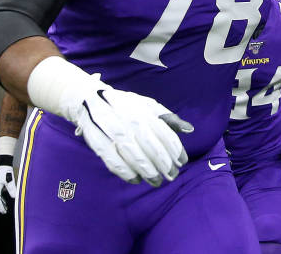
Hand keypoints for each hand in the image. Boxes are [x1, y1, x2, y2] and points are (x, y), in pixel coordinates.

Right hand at [0, 158, 15, 213]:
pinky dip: (0, 197)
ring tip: (4, 206)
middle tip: (4, 210)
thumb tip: (15, 197)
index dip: (1, 207)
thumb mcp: (10, 180)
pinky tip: (3, 199)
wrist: (3, 163)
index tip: (4, 211)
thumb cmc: (6, 171)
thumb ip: (12, 189)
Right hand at [66, 74, 193, 187]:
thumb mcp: (147, 105)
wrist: (90, 99)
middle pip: (152, 148)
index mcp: (144, 111)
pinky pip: (114, 161)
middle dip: (165, 164)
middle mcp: (130, 120)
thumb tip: (189, 129)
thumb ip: (168, 118)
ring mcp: (113, 131)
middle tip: (172, 175)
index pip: (165, 134)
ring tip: (156, 181)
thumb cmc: (125, 105)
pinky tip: (135, 179)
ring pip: (134, 156)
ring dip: (148, 172)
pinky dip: (126, 173)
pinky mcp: (98, 141)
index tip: (182, 162)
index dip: (176, 151)